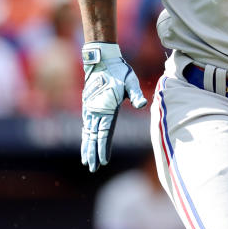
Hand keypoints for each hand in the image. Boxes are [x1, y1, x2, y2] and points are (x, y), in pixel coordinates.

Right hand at [81, 43, 146, 172]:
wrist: (102, 60)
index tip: (103, 161)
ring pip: (87, 133)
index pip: (103, 133)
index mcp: (105, 108)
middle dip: (92, 153)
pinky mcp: (88, 106)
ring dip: (87, 147)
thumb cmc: (119, 71)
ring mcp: (90, 109)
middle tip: (91, 168)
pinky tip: (86, 142)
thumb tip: (142, 104)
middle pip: (93, 137)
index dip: (102, 148)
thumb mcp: (130, 81)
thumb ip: (135, 94)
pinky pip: (86, 125)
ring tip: (86, 161)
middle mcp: (95, 111)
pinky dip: (85, 136)